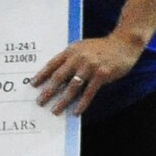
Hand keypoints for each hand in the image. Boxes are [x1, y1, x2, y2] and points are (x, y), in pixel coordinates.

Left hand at [31, 35, 145, 116]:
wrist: (124, 43)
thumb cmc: (101, 48)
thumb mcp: (82, 48)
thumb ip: (70, 58)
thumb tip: (56, 76)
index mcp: (71, 51)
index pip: (52, 64)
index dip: (41, 75)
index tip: (32, 85)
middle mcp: (78, 58)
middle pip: (59, 77)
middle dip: (48, 91)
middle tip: (40, 102)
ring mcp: (90, 66)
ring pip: (72, 87)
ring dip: (62, 101)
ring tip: (55, 111)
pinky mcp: (102, 74)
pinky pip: (89, 92)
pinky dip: (82, 103)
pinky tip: (76, 112)